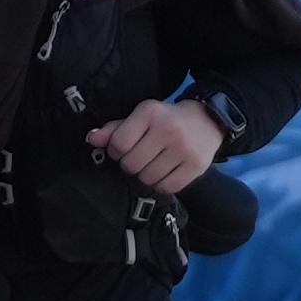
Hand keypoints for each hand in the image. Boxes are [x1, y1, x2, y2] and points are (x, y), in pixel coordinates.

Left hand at [88, 97, 223, 197]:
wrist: (208, 120)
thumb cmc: (168, 120)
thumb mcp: (142, 117)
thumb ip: (115, 129)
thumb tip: (92, 138)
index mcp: (150, 113)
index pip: (118, 144)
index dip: (115, 150)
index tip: (123, 148)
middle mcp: (168, 129)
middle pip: (131, 164)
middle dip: (130, 164)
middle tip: (140, 156)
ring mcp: (184, 149)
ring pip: (147, 178)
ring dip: (146, 175)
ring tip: (154, 162)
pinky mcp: (195, 166)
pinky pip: (166, 187)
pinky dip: (161, 183)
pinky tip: (165, 171)